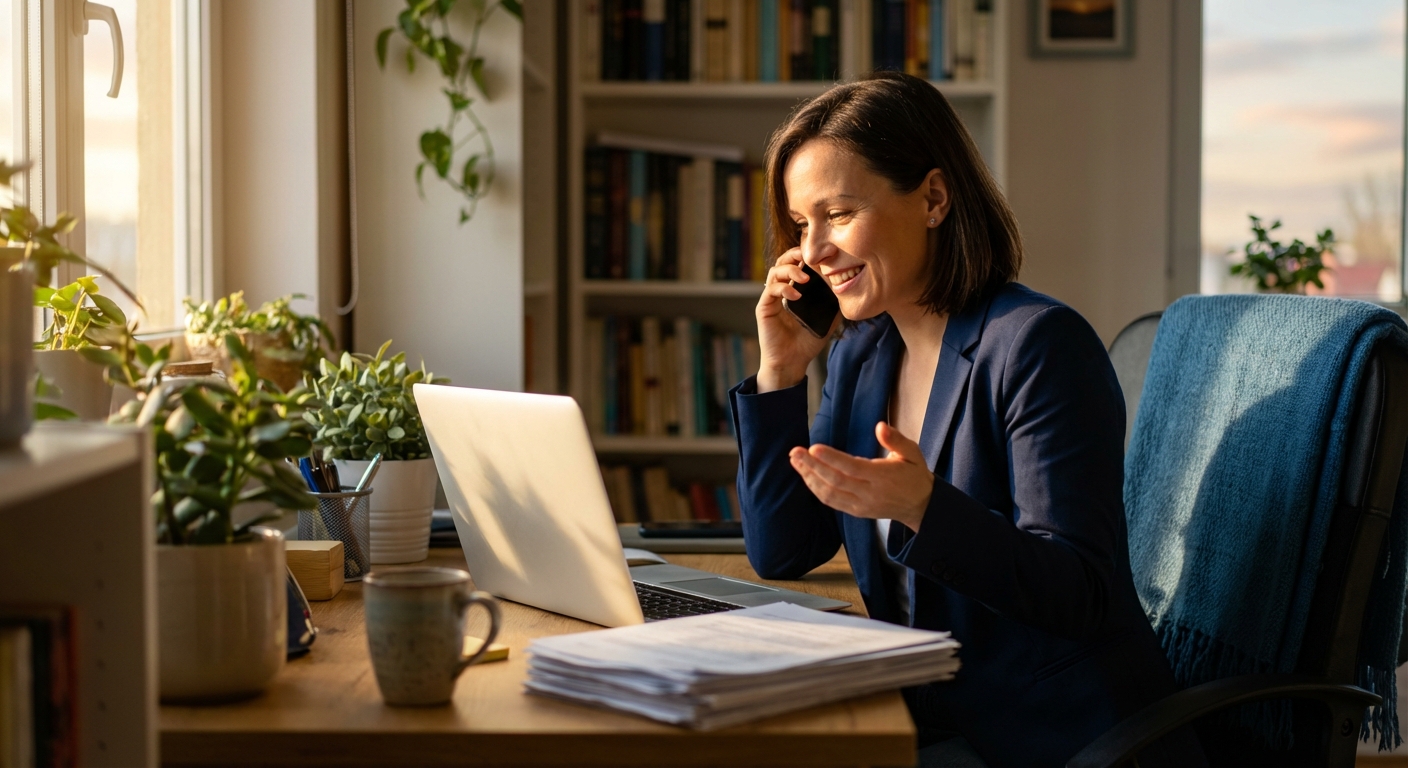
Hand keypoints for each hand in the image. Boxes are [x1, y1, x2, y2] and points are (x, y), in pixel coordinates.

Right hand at [756, 247, 838, 391]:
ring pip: (775, 271)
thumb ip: (834, 301)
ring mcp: (771, 299)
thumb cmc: (808, 342)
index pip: (796, 264)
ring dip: (790, 270)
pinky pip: (770, 290)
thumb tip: (847, 285)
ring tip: (805, 278)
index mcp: (794, 290)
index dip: (806, 256)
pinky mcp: (764, 308)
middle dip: (794, 255)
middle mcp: (781, 291)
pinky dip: (783, 288)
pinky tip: (796, 295)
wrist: (792, 362)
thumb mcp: (827, 318)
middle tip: (809, 257)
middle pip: (783, 262)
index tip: (821, 255)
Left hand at [789, 422, 933, 531]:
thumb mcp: (912, 453)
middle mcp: (869, 493)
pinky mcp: (856, 512)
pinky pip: (831, 502)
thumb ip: (896, 440)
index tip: (813, 447)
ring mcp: (861, 505)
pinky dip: (816, 489)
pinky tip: (807, 476)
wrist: (921, 506)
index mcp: (883, 477)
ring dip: (810, 478)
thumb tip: (880, 426)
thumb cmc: (914, 475)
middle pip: (835, 481)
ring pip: (829, 494)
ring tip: (796, 462)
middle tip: (795, 452)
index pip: (852, 468)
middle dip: (812, 466)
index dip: (831, 458)